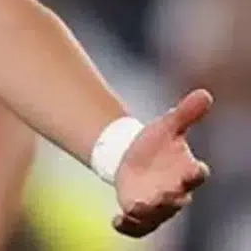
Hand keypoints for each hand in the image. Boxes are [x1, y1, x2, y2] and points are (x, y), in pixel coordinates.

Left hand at [112, 89, 212, 237]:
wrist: (132, 156)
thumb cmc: (156, 143)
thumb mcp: (168, 125)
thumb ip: (186, 113)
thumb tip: (205, 93)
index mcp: (186, 171)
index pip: (197, 175)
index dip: (197, 173)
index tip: (197, 169)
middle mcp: (175, 192)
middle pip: (177, 199)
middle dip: (170, 198)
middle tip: (161, 194)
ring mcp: (157, 204)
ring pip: (157, 216)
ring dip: (147, 214)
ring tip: (132, 208)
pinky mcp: (138, 212)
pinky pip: (137, 226)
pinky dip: (129, 227)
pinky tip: (116, 220)